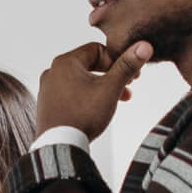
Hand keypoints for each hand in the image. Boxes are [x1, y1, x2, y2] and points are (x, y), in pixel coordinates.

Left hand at [34, 39, 155, 139]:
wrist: (60, 146)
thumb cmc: (83, 115)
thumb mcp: (110, 88)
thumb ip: (126, 66)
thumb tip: (143, 46)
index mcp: (65, 62)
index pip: (97, 50)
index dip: (117, 60)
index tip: (131, 74)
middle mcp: (53, 72)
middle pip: (89, 65)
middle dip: (112, 75)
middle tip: (128, 86)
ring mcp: (48, 89)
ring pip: (81, 80)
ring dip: (102, 87)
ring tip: (118, 99)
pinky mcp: (48, 104)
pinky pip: (71, 93)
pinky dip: (87, 96)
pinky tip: (98, 109)